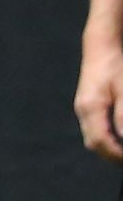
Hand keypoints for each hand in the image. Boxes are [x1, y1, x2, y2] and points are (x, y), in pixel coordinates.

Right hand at [74, 39, 122, 162]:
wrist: (102, 45)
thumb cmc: (115, 65)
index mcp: (90, 108)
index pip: (100, 141)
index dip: (116, 155)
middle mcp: (82, 109)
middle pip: (92, 142)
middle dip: (110, 154)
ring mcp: (82, 106)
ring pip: (91, 136)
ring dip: (107, 146)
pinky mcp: (86, 103)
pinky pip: (93, 127)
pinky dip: (105, 136)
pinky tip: (117, 135)